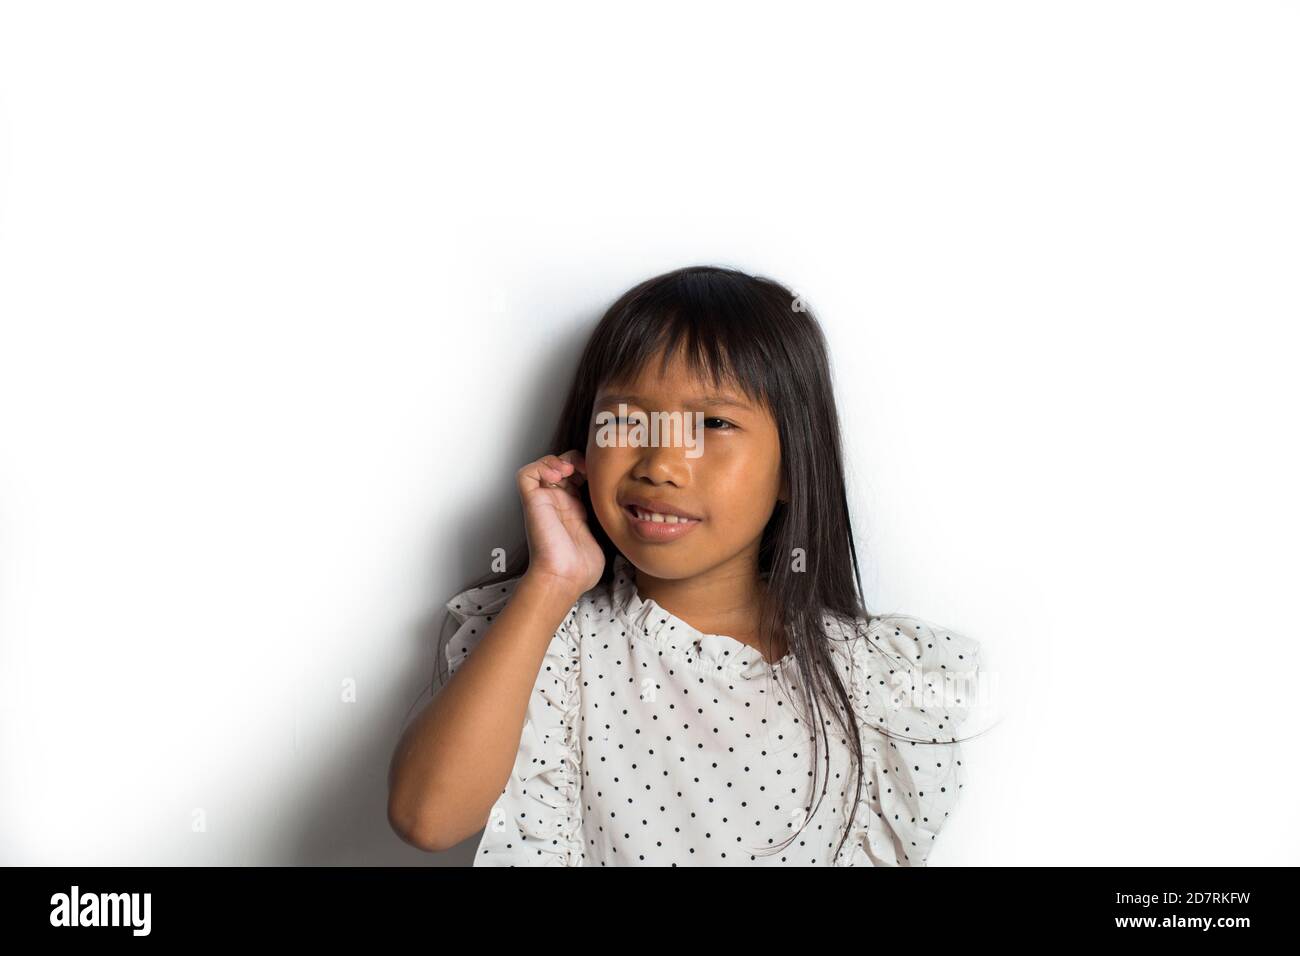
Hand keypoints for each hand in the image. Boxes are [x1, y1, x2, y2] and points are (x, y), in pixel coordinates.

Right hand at [515, 450, 604, 597]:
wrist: (564, 577)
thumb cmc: (580, 567)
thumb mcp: (603, 535)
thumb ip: (607, 519)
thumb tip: (622, 508)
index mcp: (572, 509)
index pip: (576, 476)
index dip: (587, 468)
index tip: (600, 473)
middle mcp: (556, 503)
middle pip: (560, 466)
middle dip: (575, 460)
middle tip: (588, 468)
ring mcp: (543, 502)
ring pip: (542, 466)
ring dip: (557, 460)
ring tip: (571, 469)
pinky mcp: (531, 502)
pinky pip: (526, 475)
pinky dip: (541, 467)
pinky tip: (558, 474)